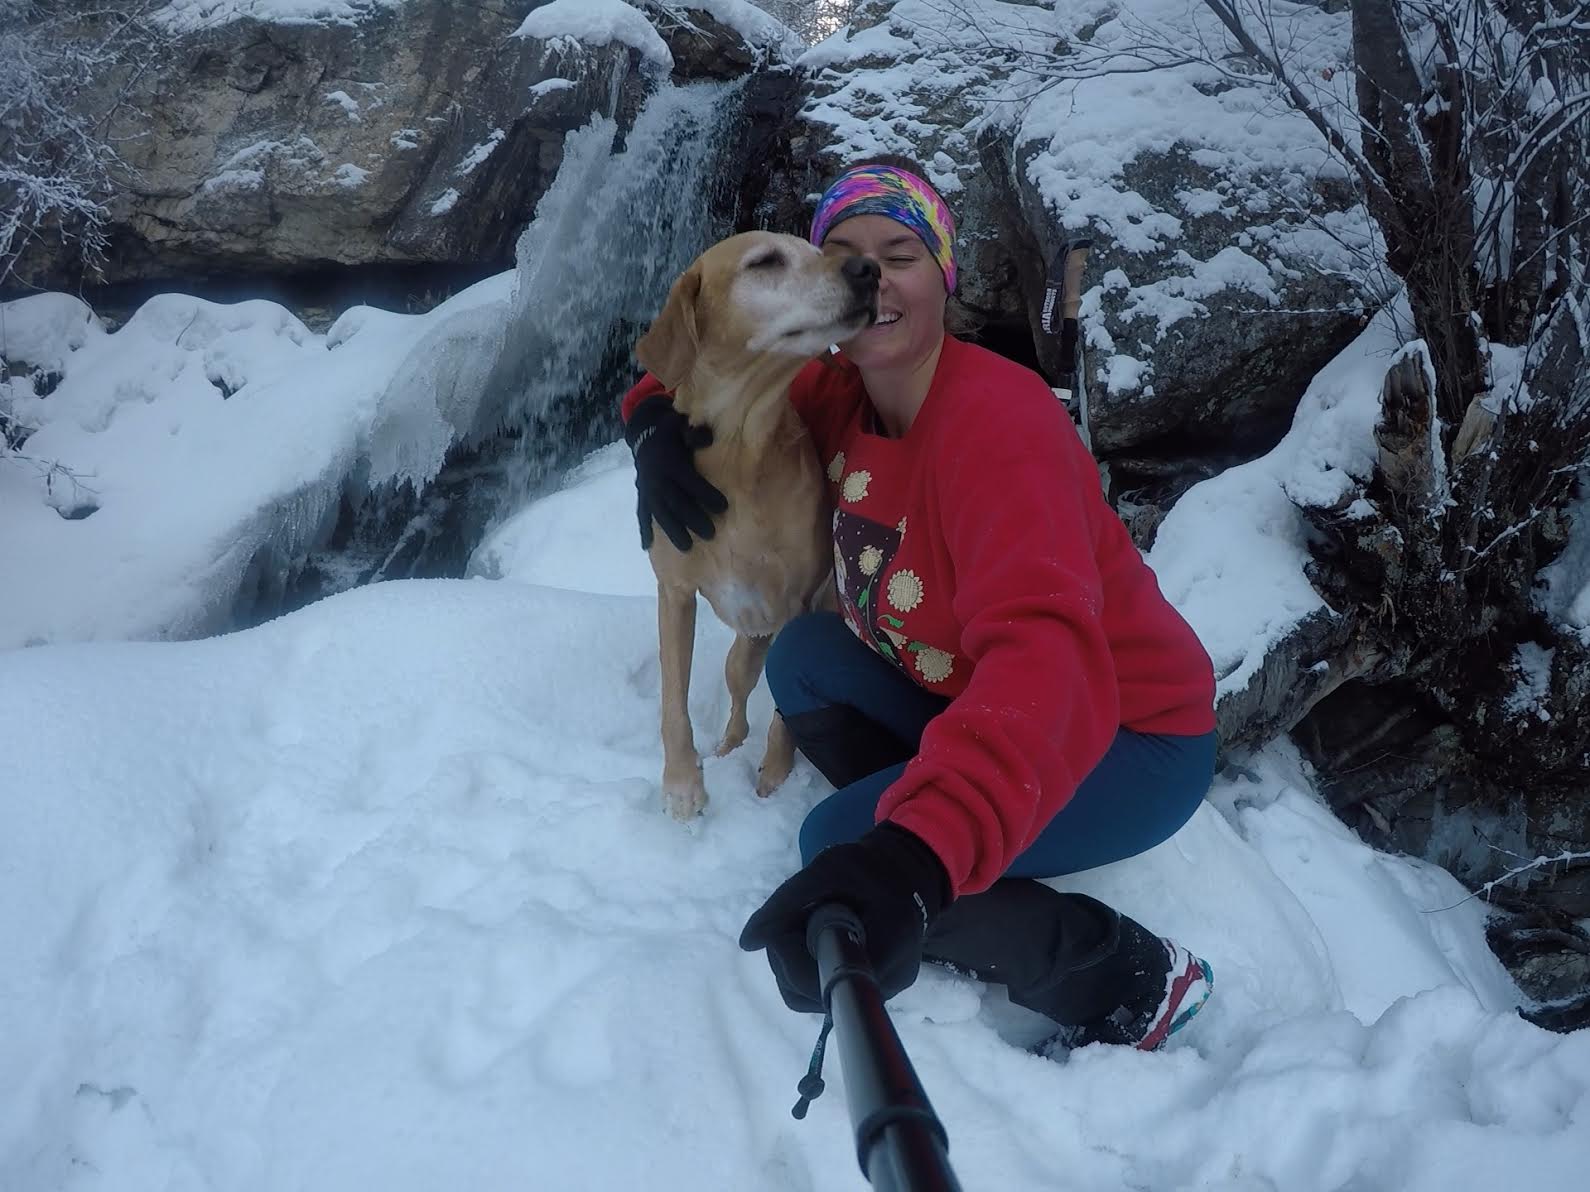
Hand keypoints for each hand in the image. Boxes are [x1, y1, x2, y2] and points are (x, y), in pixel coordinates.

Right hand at [627, 395, 727, 550]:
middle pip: (677, 502)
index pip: (690, 481)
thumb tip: (707, 438)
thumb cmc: (670, 433)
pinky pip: (641, 513)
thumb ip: (694, 433)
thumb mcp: (680, 425)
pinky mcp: (642, 496)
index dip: (706, 494)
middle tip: (710, 534)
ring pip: (660, 513)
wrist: (643, 436)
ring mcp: (648, 490)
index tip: (723, 507)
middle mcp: (658, 479)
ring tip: (687, 547)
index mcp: (670, 462)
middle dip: (693, 519)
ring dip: (673, 531)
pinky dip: (644, 529)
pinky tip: (647, 546)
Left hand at [739, 824, 949, 1011]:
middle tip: (790, 922)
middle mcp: (888, 982)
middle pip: (815, 996)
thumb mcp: (827, 869)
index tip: (784, 929)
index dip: (791, 963)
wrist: (909, 871)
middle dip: (788, 960)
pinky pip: (830, 989)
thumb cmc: (871, 866)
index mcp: (885, 949)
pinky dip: (810, 967)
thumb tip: (748, 942)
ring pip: (817, 998)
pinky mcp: (875, 987)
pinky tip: (813, 939)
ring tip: (803, 927)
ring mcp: (884, 990)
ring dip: (795, 965)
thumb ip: (785, 904)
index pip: (823, 984)